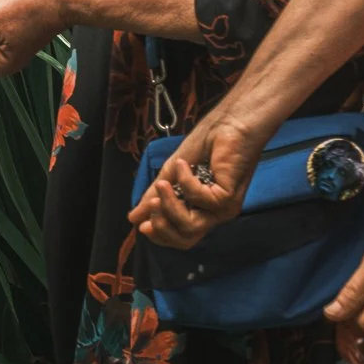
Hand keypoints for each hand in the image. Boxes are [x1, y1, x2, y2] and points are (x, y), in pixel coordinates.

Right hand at [127, 110, 265, 246]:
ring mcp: (223, 208)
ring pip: (191, 226)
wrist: (229, 123)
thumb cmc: (207, 143)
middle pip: (186, 240)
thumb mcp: (172, 171)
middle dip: (162, 226)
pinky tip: (185, 165)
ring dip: (170, 204)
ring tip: (163, 183)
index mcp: (202, 210)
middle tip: (152, 204)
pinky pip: (199, 200)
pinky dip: (185, 181)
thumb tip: (134, 216)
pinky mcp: (228, 197)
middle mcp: (214, 214)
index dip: (160, 235)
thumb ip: (156, 194)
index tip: (141, 224)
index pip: (181, 237)